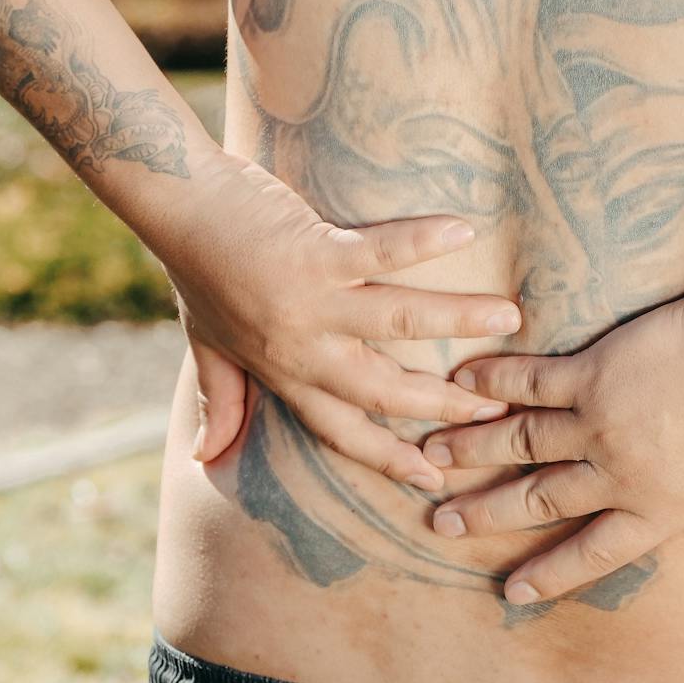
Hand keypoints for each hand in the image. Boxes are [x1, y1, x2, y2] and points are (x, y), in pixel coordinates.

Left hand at [154, 153, 519, 488]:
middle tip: (496, 407)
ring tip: (509, 317)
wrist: (174, 205)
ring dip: (457, 320)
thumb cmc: (196, 267)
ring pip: (397, 324)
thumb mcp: (207, 343)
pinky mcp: (314, 252)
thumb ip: (219, 399)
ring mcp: (311, 301)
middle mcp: (303, 348)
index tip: (436, 476)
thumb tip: (205, 459)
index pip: (344, 430)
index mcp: (285, 373)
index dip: (390, 458)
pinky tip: (465, 231)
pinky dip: (421, 242)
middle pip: (385, 390)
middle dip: (443, 403)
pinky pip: (379, 253)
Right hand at [419, 288, 683, 605]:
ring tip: (427, 456)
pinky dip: (494, 380)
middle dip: (489, 515)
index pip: (596, 550)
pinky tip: (460, 378)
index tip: (514, 590)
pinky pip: (531, 380)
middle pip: (541, 500)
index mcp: (662, 507)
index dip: (552, 572)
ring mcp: (600, 421)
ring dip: (471, 451)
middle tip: (442, 526)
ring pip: (521, 443)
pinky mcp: (595, 369)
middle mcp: (620, 472)